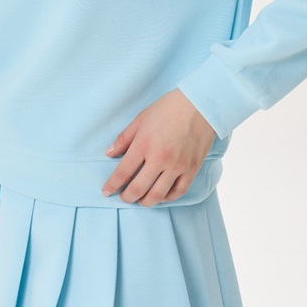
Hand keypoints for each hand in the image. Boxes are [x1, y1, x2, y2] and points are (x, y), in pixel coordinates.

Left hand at [101, 88, 215, 206]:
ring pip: (158, 195)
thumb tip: (109, 153)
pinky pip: (178, 191)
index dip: (112, 185)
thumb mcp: (141, 118)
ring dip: (146, 202)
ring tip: (141, 200)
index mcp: (144, 144)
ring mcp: (177, 166)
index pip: (122, 172)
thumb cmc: (169, 107)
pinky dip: (167, 198)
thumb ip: (124, 138)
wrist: (200, 104)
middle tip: (123, 198)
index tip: (106, 191)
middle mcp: (159, 158)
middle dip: (127, 197)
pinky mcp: (191, 169)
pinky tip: (161, 196)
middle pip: (138, 188)